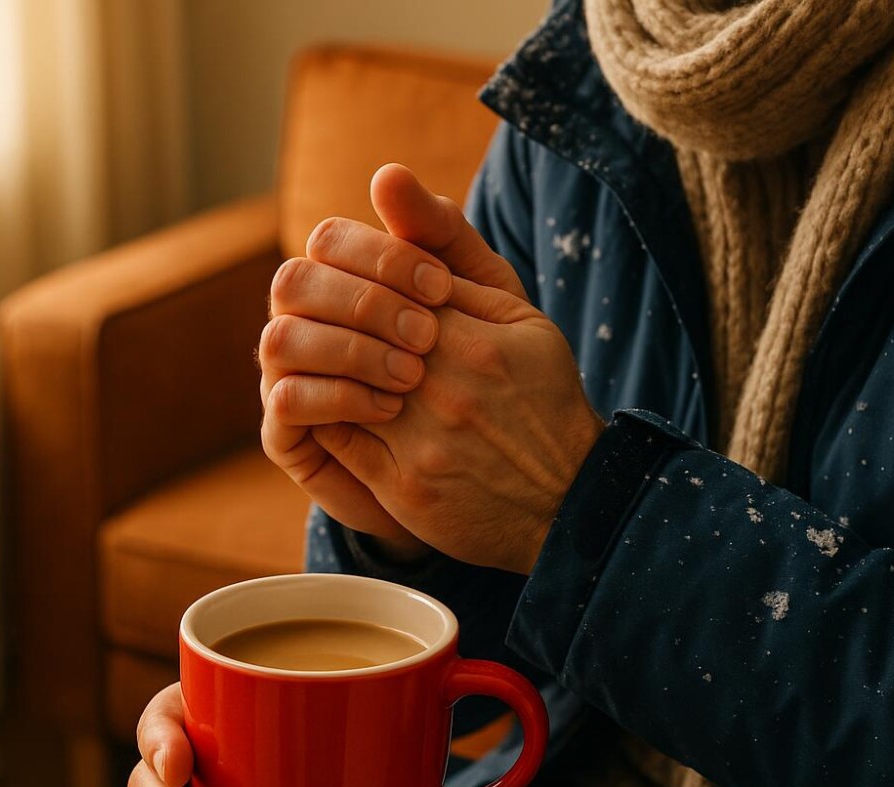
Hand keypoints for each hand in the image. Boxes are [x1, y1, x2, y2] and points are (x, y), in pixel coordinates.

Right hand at [259, 204, 456, 561]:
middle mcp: (304, 321)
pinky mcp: (286, 432)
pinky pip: (285, 400)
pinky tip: (391, 407)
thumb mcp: (476, 299)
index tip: (443, 286)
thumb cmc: (477, 370)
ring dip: (348, 349)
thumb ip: (440, 236)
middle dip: (364, 302)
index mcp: (341, 279)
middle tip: (428, 335)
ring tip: (412, 374)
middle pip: (295, 281)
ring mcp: (287, 375)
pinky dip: (336, 396)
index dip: (383, 256)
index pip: (331, 239)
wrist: (480, 465)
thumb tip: (387, 174)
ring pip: (281, 338)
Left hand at [310, 165, 604, 574]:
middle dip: (333, 319)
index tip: (358, 283)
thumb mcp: (516, 312)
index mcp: (473, 336)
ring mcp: (423, 440)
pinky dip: (324, 413)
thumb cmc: (542, 395)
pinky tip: (331, 402)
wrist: (569, 501)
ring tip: (328, 361)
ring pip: (334, 383)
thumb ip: (453, 247)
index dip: (358, 276)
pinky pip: (337, 438)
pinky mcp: (405, 487)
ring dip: (324, 366)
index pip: (381, 278)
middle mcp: (446, 386)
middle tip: (327, 319)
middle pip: (349, 329)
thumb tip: (384, 178)